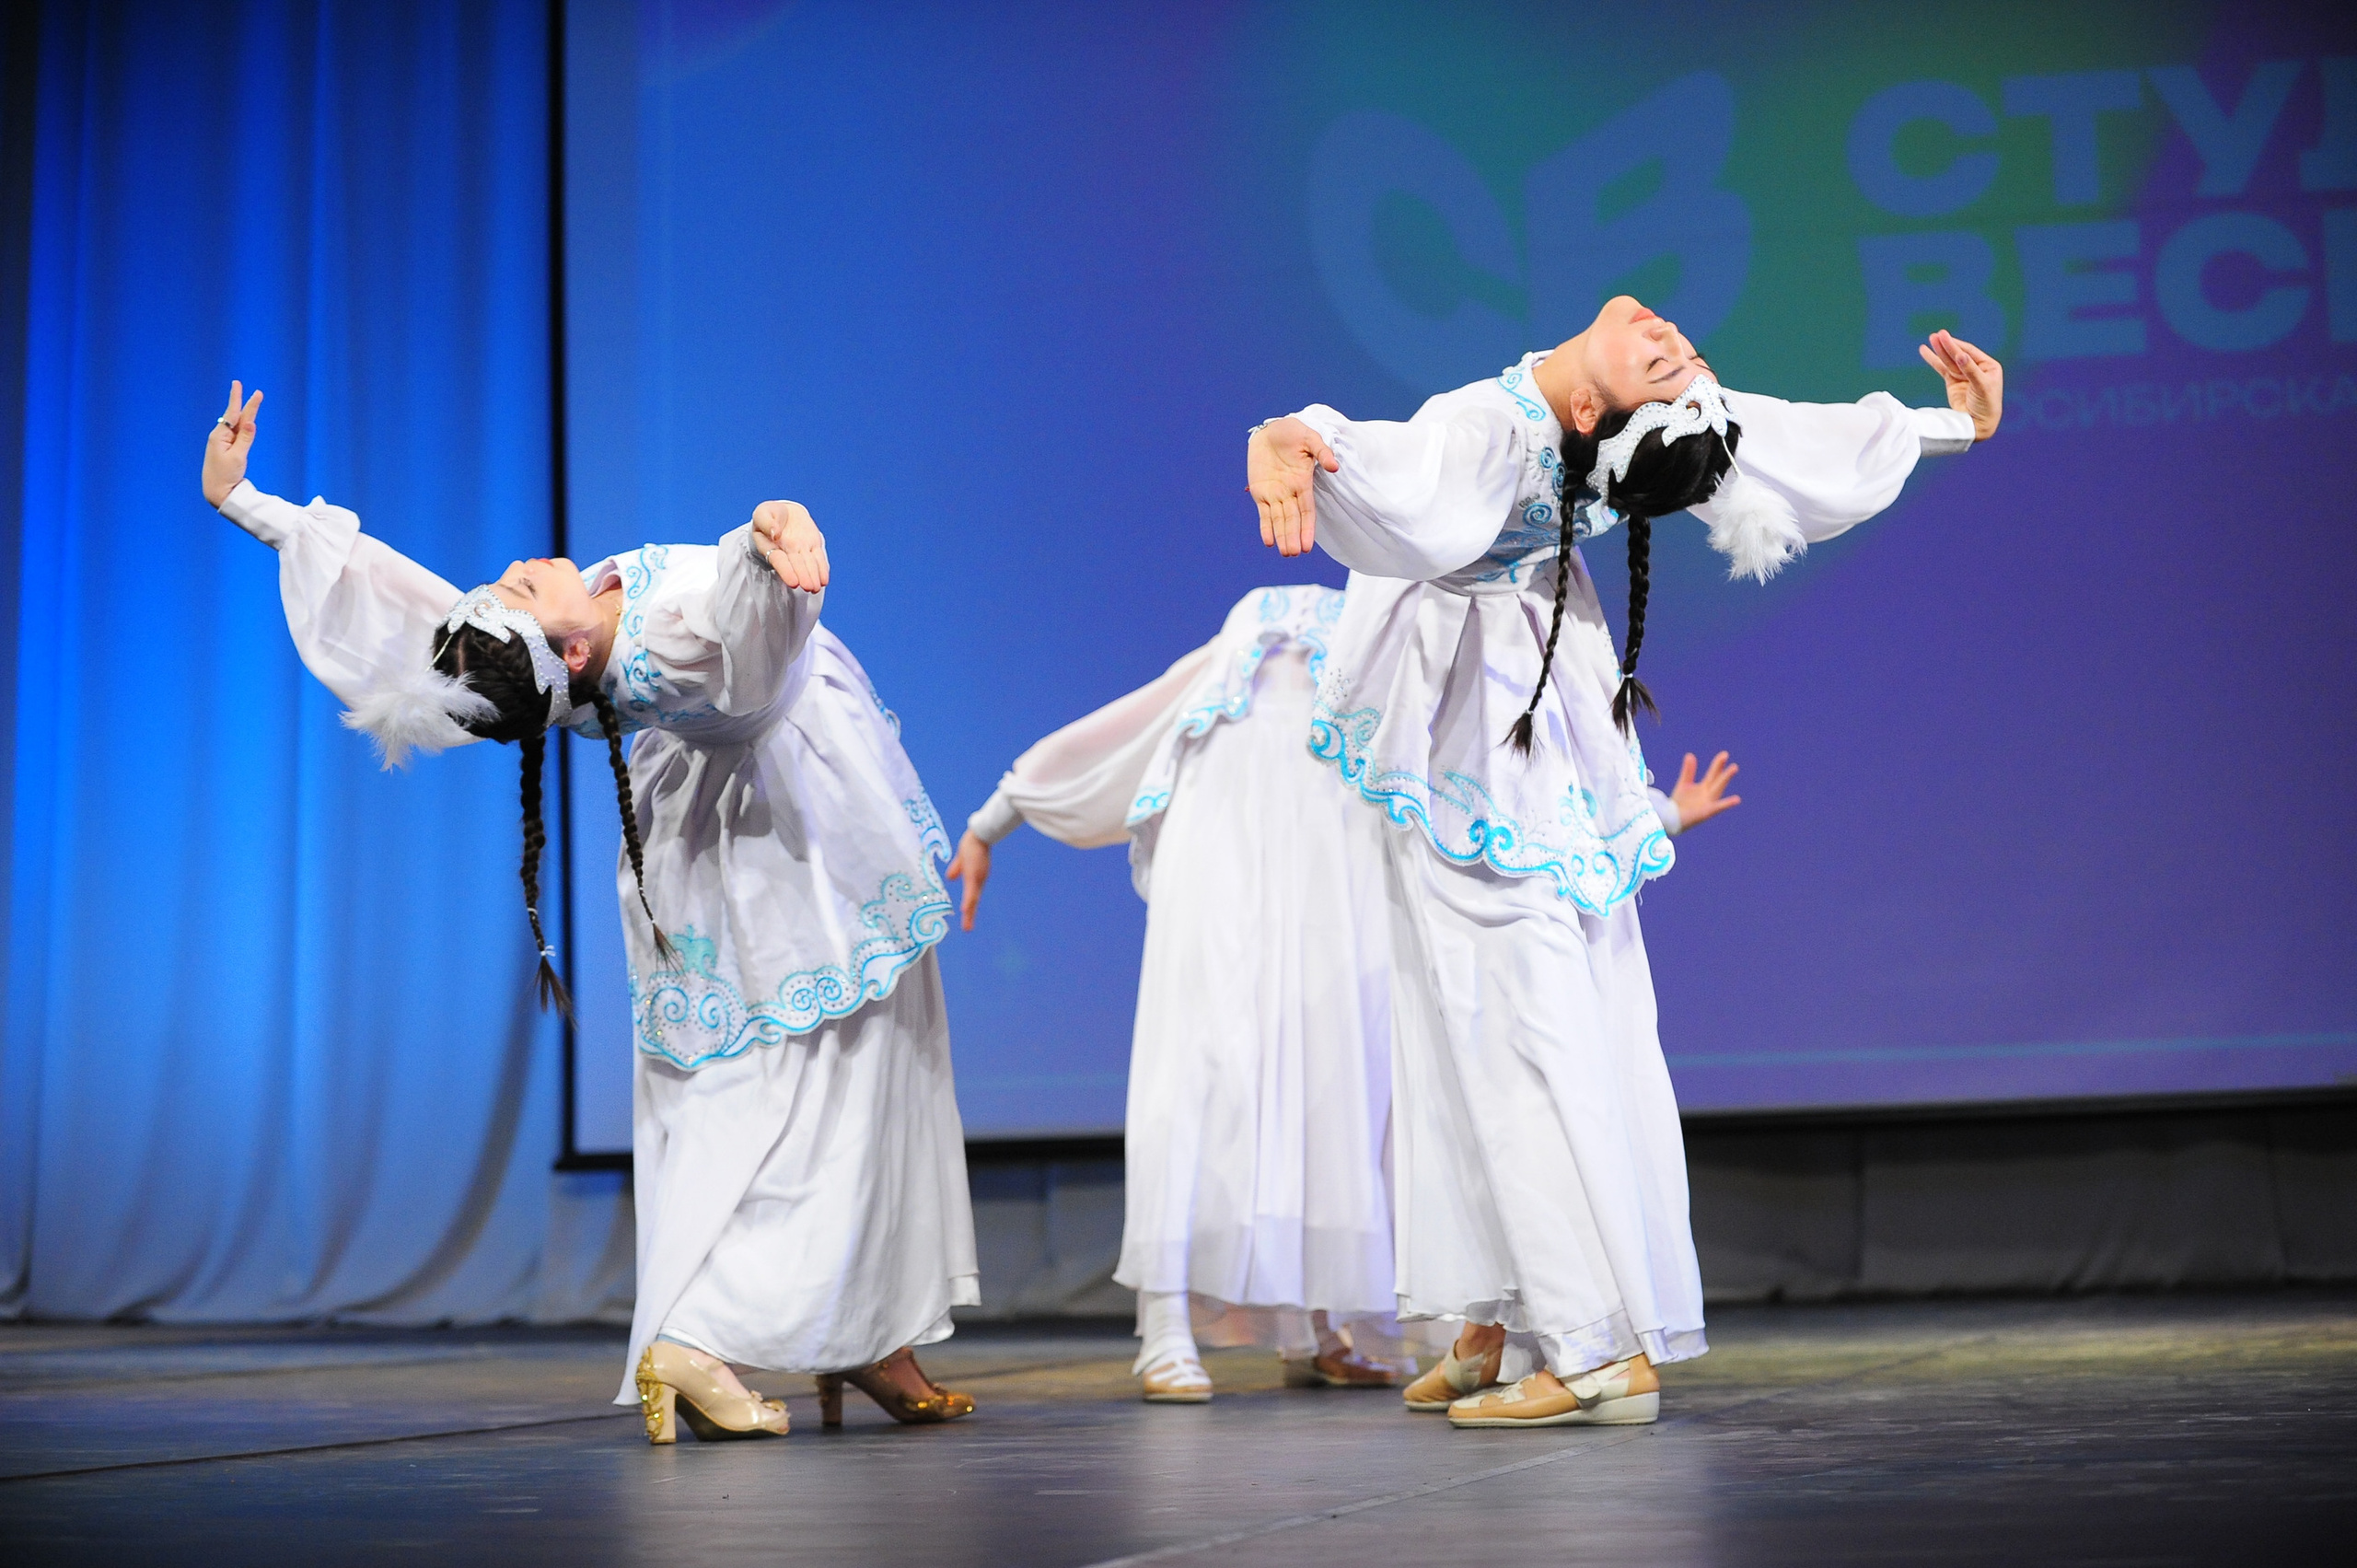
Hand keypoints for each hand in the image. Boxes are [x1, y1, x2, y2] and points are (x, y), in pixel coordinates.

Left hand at [202, 381, 263, 506]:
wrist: (217, 491)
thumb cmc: (225, 475)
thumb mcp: (237, 457)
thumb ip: (245, 438)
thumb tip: (252, 422)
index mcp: (220, 436)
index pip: (233, 414)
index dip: (241, 400)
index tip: (242, 386)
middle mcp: (220, 436)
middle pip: (235, 416)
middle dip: (242, 402)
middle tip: (244, 387)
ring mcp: (223, 442)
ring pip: (236, 424)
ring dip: (243, 412)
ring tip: (249, 400)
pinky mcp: (227, 449)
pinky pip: (237, 433)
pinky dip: (242, 425)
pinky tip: (244, 420)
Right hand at [751, 500, 828, 591]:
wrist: (785, 512)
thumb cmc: (770, 515)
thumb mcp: (762, 514)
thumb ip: (766, 522)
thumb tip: (774, 532)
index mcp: (772, 546)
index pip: (779, 561)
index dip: (786, 572)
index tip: (793, 582)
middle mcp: (787, 552)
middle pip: (796, 565)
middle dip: (803, 577)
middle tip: (809, 587)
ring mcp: (801, 550)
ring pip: (808, 565)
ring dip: (813, 577)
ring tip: (816, 588)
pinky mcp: (813, 545)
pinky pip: (818, 558)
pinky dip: (822, 570)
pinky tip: (824, 580)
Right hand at [945, 830, 990, 930]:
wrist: (980, 835)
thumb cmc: (972, 845)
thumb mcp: (961, 861)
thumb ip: (956, 870)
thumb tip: (949, 878)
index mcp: (974, 879)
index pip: (971, 897)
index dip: (968, 909)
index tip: (966, 919)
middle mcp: (978, 881)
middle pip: (972, 902)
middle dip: (969, 917)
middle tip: (967, 929)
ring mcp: (976, 879)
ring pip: (972, 899)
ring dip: (969, 913)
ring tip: (967, 927)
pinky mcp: (974, 874)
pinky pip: (970, 890)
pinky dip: (968, 901)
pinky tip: (965, 910)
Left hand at [1247, 416, 1337, 557]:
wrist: (1271, 430)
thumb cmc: (1293, 433)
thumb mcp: (1310, 438)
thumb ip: (1322, 452)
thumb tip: (1334, 467)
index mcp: (1303, 483)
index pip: (1307, 511)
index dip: (1307, 528)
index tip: (1307, 546)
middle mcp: (1290, 492)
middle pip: (1292, 519)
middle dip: (1292, 536)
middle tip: (1293, 553)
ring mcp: (1275, 493)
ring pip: (1278, 520)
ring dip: (1281, 536)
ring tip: (1285, 553)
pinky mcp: (1260, 491)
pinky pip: (1263, 513)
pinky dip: (1265, 527)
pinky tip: (1268, 542)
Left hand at [1668, 750, 1740, 830]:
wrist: (1671, 819)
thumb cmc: (1679, 804)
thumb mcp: (1684, 784)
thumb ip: (1689, 771)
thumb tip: (1690, 755)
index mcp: (1704, 787)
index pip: (1713, 773)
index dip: (1718, 764)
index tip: (1724, 754)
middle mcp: (1708, 794)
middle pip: (1717, 779)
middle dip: (1722, 769)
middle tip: (1728, 758)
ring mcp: (1709, 803)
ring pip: (1718, 788)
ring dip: (1725, 778)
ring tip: (1734, 768)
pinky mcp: (1707, 812)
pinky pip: (1718, 807)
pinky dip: (1727, 803)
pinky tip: (1737, 799)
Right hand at [1918, 330, 2001, 439]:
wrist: (1977, 425)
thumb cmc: (1986, 406)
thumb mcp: (1982, 386)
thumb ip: (1970, 370)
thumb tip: (1961, 355)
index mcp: (1988, 366)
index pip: (1970, 352)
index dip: (1957, 346)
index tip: (1946, 338)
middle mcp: (1976, 368)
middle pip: (1958, 355)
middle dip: (1947, 345)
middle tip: (1937, 335)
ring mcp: (1964, 375)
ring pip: (1949, 361)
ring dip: (1939, 350)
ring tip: (1931, 339)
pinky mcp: (1953, 383)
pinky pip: (1942, 369)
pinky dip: (1933, 360)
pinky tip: (1925, 351)